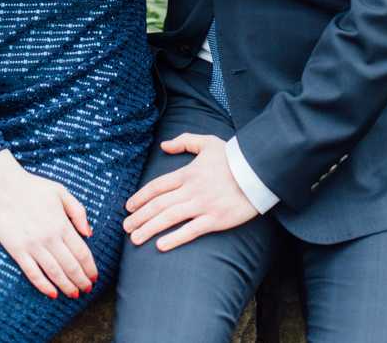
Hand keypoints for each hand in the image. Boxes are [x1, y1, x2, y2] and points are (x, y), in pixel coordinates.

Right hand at [0, 150, 97, 299]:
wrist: (3, 188)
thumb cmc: (33, 188)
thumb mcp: (62, 192)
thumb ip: (78, 212)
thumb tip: (89, 232)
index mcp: (62, 224)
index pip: (81, 252)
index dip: (90, 267)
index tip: (95, 276)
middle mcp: (49, 238)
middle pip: (70, 265)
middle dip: (81, 279)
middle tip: (87, 289)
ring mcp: (32, 246)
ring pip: (54, 272)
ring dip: (66, 285)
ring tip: (74, 294)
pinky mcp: (16, 251)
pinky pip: (32, 272)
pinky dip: (43, 285)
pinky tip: (51, 293)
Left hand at [123, 133, 257, 251]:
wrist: (260, 170)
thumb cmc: (235, 157)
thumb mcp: (209, 142)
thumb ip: (185, 141)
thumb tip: (164, 144)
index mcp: (189, 172)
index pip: (157, 186)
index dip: (140, 197)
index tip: (128, 207)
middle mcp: (192, 189)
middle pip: (158, 204)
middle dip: (139, 217)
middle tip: (126, 228)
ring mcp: (204, 205)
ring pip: (169, 218)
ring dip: (149, 229)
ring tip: (135, 239)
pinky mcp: (216, 219)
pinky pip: (191, 231)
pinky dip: (174, 239)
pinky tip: (160, 246)